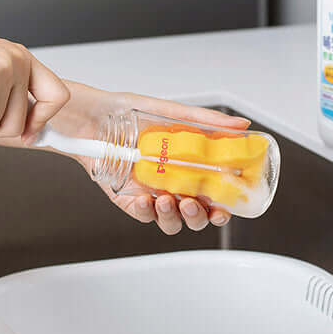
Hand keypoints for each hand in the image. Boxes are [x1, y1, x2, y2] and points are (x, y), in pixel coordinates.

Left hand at [46, 81, 250, 234]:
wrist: (91, 116)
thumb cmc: (127, 112)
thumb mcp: (170, 113)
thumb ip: (204, 121)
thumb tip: (241, 125)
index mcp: (184, 166)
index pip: (211, 194)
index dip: (222, 206)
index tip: (227, 207)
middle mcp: (169, 182)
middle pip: (194, 214)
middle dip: (199, 217)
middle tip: (194, 204)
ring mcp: (149, 192)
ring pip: (169, 221)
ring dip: (174, 217)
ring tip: (170, 200)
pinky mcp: (126, 198)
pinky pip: (140, 214)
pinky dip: (144, 211)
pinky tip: (145, 199)